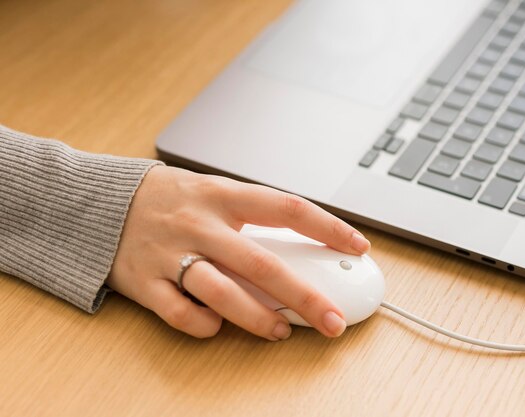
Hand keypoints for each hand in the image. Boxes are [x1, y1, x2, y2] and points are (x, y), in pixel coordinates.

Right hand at [106, 166, 370, 339]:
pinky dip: (205, 325)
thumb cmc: (171, 199)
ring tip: (280, 331)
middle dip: (304, 296)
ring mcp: (171, 254)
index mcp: (223, 196)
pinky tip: (218, 326)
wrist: (101, 202)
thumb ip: (252, 220)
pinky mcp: (145, 282)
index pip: (288, 208)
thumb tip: (303, 253)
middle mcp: (201, 224)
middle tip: (332, 319)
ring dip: (258, 317)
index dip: (327, 227)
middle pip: (263, 264)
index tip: (357, 245)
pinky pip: (180, 312)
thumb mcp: (213, 193)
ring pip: (222, 292)